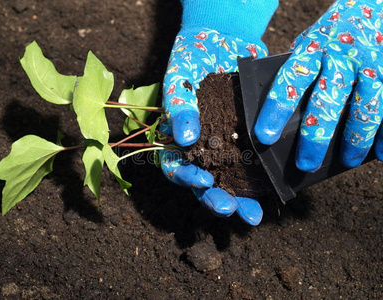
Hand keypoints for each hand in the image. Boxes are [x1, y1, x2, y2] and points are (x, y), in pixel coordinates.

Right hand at [160, 0, 277, 224]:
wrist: (222, 37)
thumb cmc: (192, 56)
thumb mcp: (179, 75)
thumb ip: (178, 105)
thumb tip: (184, 139)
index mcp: (176, 137)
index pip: (174, 166)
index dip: (185, 178)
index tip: (203, 181)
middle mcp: (199, 147)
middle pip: (202, 183)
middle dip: (215, 198)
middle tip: (230, 208)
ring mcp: (223, 145)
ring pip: (228, 180)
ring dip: (239, 200)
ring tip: (253, 215)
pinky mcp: (246, 139)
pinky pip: (251, 163)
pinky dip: (259, 180)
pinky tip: (271, 190)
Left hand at [255, 0, 382, 172]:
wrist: (376, 2)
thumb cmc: (335, 31)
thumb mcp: (311, 41)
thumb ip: (300, 68)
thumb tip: (283, 109)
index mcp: (313, 49)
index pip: (290, 81)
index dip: (276, 109)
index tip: (265, 136)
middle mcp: (343, 56)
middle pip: (327, 101)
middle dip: (315, 138)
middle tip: (306, 164)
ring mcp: (373, 64)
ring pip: (365, 108)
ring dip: (355, 140)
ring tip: (347, 161)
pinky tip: (381, 152)